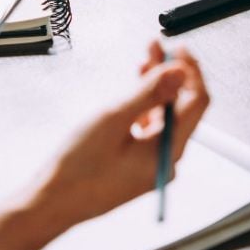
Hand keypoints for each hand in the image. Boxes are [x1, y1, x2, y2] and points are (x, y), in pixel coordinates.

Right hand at [0, 41, 209, 249]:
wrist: (52, 203)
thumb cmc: (78, 170)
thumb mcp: (113, 120)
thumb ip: (148, 93)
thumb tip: (178, 72)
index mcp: (168, 151)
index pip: (196, 102)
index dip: (190, 71)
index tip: (178, 49)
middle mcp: (166, 159)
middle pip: (181, 107)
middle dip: (171, 73)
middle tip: (157, 47)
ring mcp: (152, 163)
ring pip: (165, 115)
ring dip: (156, 87)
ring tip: (145, 60)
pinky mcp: (137, 164)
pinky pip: (151, 129)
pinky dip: (145, 106)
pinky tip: (134, 91)